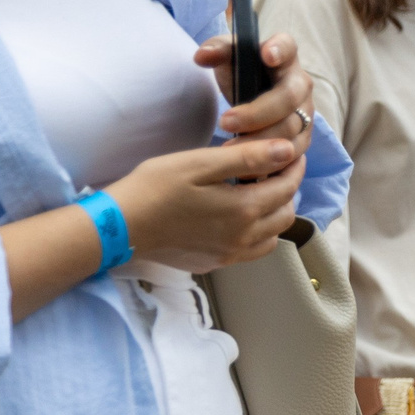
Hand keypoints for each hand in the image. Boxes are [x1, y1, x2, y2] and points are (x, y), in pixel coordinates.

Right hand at [106, 139, 307, 272]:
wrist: (120, 226)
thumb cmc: (155, 188)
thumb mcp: (200, 163)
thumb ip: (247, 158)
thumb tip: (286, 151)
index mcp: (244, 208)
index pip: (286, 187)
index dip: (294, 168)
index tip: (292, 154)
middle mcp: (244, 237)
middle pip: (285, 214)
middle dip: (287, 190)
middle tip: (276, 171)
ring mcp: (230, 254)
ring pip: (272, 236)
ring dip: (275, 214)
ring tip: (260, 193)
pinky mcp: (215, 263)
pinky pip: (252, 251)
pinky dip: (258, 234)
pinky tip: (241, 218)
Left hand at [197, 30, 316, 158]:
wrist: (254, 97)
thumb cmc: (242, 72)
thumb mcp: (228, 57)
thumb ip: (216, 50)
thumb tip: (202, 57)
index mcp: (285, 56)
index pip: (287, 48)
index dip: (280, 50)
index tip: (266, 55)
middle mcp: (301, 84)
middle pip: (289, 98)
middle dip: (258, 113)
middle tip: (226, 122)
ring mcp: (305, 114)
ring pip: (291, 131)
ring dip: (260, 142)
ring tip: (229, 150)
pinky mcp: (302, 139)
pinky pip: (291, 155)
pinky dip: (269, 163)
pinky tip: (245, 169)